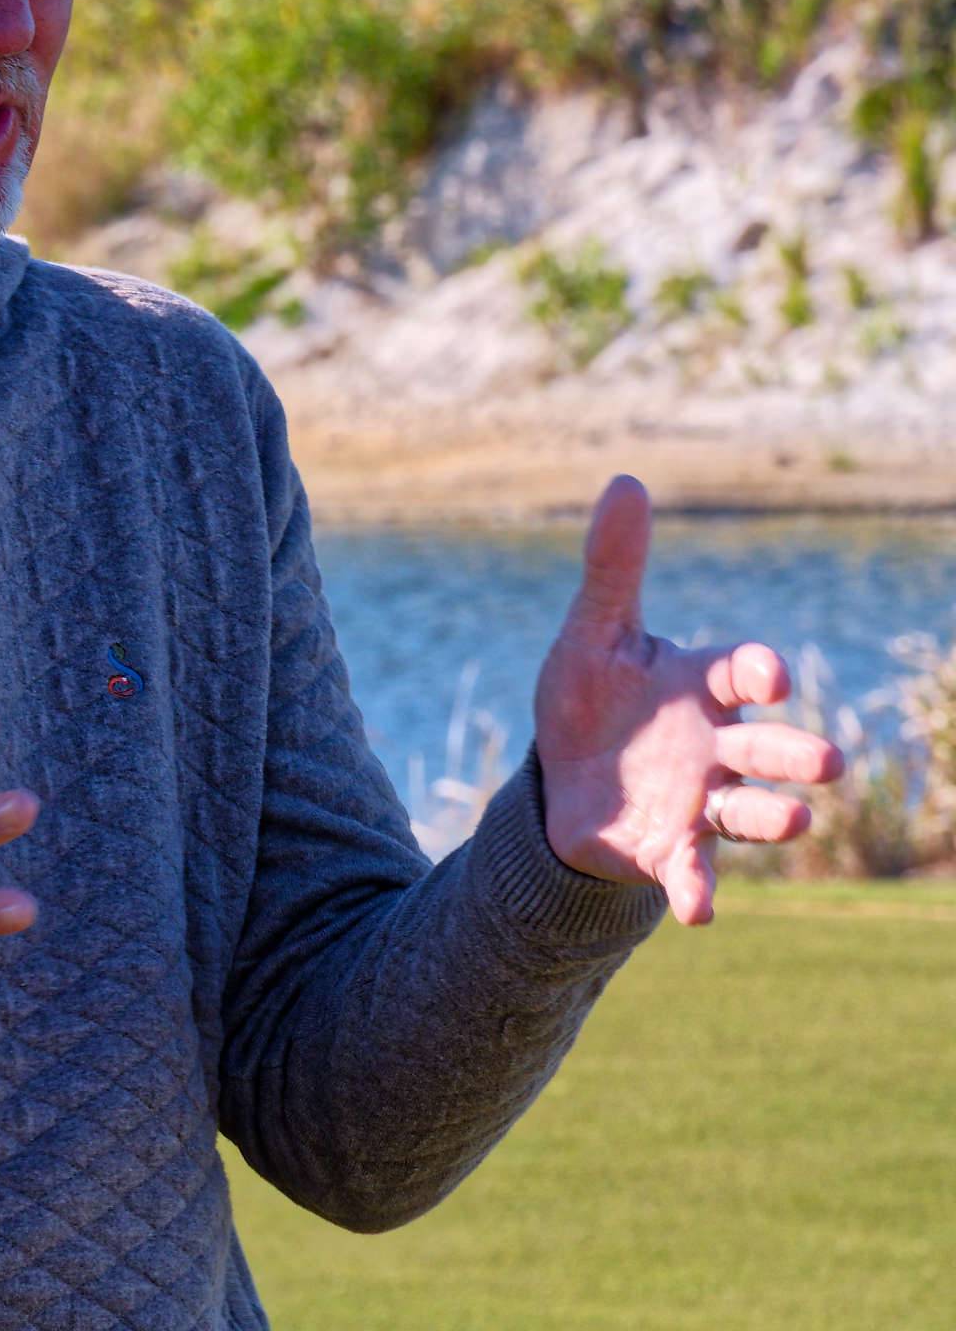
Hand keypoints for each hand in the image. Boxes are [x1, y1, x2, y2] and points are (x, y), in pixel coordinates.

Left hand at [534, 475, 842, 925]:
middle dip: (797, 756)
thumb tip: (624, 480)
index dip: (758, 672)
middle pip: (768, 749)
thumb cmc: (590, 695)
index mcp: (700, 685)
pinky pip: (693, 872)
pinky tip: (700, 911)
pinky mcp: (669, 848)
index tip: (770, 674)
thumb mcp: (592, 632)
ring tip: (795, 818)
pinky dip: (698, 889)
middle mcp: (715, 745)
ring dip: (774, 816)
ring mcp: (699, 800)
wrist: (562, 775)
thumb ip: (614, 567)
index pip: (741, 672)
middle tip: (829, 762)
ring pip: (752, 812)